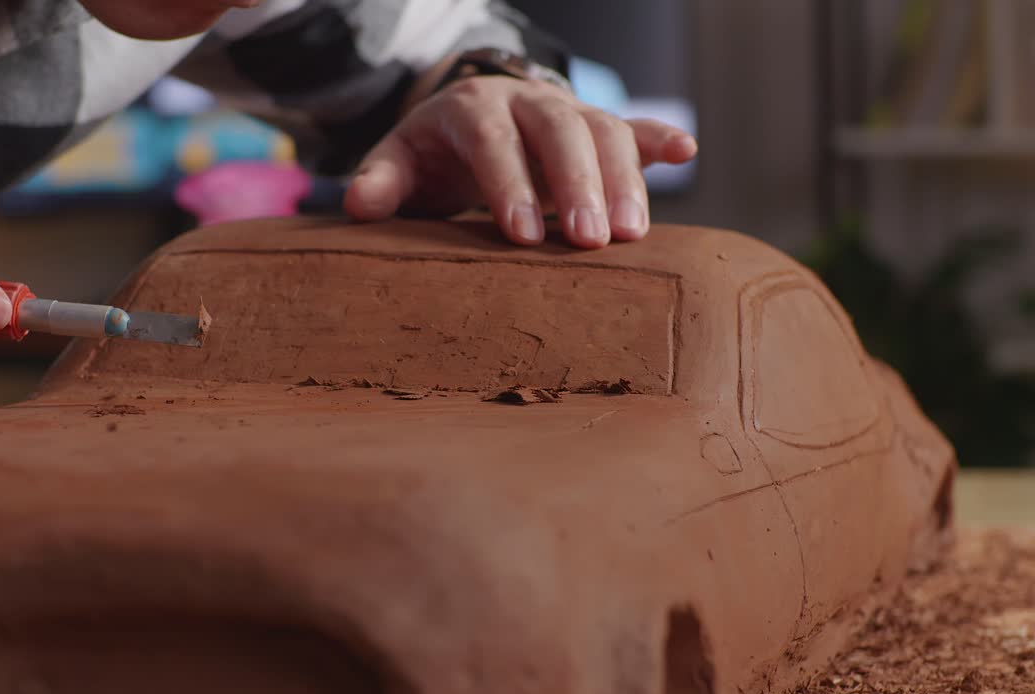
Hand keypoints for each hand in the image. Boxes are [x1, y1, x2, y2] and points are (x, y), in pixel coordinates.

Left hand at [344, 75, 697, 247]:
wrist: (464, 124)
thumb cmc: (432, 156)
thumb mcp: (400, 162)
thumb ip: (381, 181)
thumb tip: (359, 206)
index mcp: (472, 107)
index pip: (494, 139)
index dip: (509, 183)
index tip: (522, 235)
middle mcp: (526, 101)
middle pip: (560, 131)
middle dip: (578, 184)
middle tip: (589, 241)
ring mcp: (568, 111)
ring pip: (604, 132)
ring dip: (624, 179)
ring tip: (631, 236)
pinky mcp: (598, 127)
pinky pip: (633, 128)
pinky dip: (659, 139)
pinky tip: (685, 151)